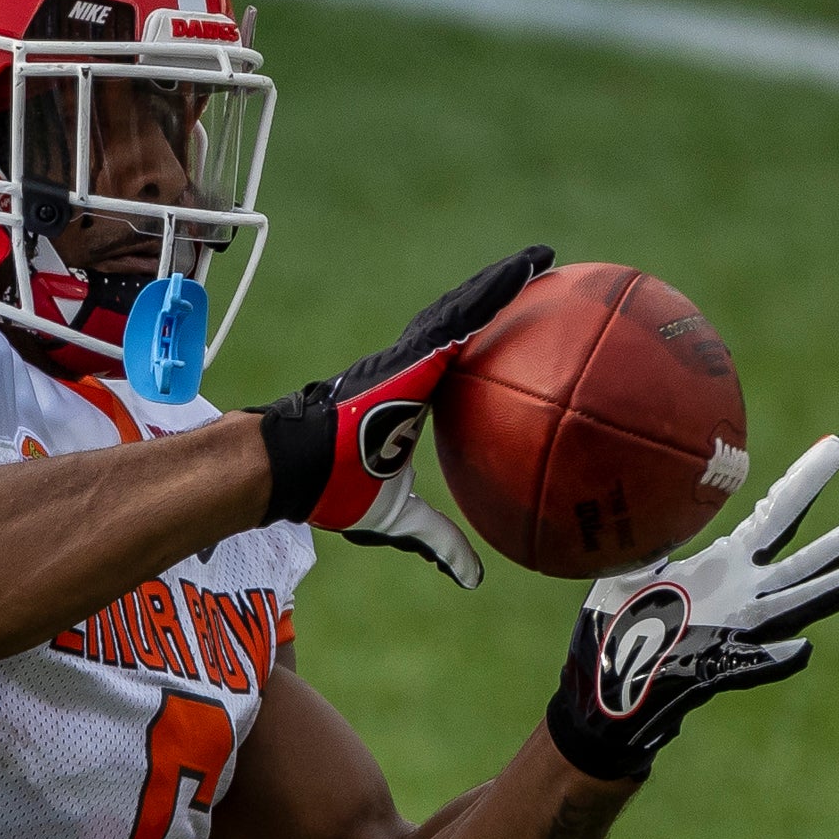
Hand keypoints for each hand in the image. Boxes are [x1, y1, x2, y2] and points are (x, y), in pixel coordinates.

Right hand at [257, 245, 553, 587]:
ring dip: (503, 281)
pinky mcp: (415, 350)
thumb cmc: (336, 489)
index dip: (479, 348)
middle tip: (536, 279)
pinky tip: (529, 268)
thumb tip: (474, 579)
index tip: (511, 337)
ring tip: (541, 259)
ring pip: (464, 307)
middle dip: (494, 299)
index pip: (451, 365)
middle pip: (460, 322)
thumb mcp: (401, 520)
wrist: (297, 468)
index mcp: (408, 399)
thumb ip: (439, 541)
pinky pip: (466, 314)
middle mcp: (410, 367)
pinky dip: (497, 289)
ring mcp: (411, 354)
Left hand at [545, 435, 838, 782]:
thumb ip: (654, 528)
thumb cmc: (620, 620)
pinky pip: (751, 665)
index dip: (806, 481)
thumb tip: (646, 477)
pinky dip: (775, 658)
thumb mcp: (635, 561)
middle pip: (806, 560)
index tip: (838, 446)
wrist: (609, 685)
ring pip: (791, 609)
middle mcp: (745, 595)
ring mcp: (736, 633)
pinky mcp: (716, 669)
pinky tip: (802, 647)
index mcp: (730, 564)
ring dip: (828, 593)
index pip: (779, 514)